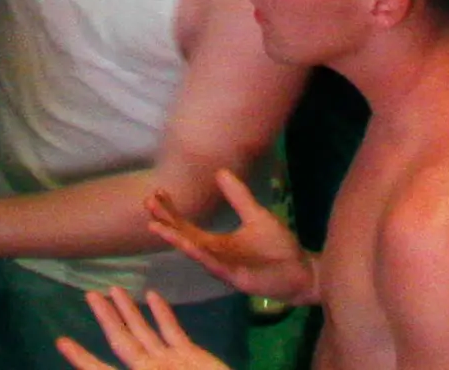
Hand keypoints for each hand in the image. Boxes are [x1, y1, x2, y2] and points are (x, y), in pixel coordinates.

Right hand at [138, 168, 317, 304]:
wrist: (300, 271)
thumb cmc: (278, 247)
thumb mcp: (256, 215)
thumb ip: (238, 196)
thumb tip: (219, 172)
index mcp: (217, 242)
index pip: (187, 226)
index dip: (171, 212)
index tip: (156, 193)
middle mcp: (214, 255)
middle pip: (184, 237)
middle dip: (166, 222)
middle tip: (148, 203)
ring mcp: (223, 267)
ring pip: (194, 252)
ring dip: (176, 239)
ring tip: (157, 226)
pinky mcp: (235, 277)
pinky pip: (214, 265)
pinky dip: (200, 255)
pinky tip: (188, 245)